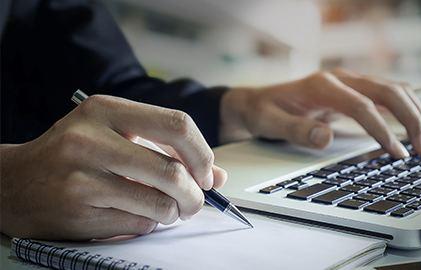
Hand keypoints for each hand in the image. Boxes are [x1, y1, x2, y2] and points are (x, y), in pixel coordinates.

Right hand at [0, 95, 226, 239]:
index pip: (177, 125)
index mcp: (106, 110)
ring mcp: (82, 176)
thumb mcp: (116, 136)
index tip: (206, 172)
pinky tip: (137, 215)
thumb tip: (217, 175)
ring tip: (167, 209)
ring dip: (174, 213)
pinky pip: (138, 224)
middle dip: (195, 194)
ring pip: (160, 203)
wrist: (13, 182)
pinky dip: (149, 224)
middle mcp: (92, 138)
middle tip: (195, 201)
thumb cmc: (70, 154)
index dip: (202, 154)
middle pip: (172, 171)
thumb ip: (167, 150)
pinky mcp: (77, 210)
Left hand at [220, 68, 420, 158]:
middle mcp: (340, 79)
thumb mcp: (271, 122)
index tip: (396, 153)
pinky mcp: (353, 93)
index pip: (361, 105)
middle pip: (387, 91)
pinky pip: (388, 97)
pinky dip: (408, 110)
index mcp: (321, 85)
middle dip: (411, 119)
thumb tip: (325, 137)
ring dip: (417, 114)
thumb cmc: (264, 111)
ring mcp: (349, 83)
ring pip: (394, 90)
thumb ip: (296, 130)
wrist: (258, 102)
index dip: (381, 129)